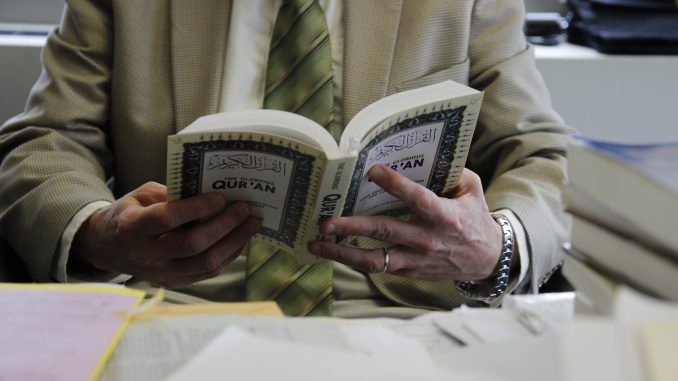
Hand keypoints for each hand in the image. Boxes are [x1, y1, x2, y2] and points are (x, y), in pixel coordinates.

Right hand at [71, 182, 260, 287]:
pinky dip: (228, 254)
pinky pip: (207, 272)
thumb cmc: (130, 214)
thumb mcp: (142, 195)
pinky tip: (240, 239)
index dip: (198, 207)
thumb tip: (209, 192)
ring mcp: (161, 273)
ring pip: (206, 262)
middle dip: (224, 225)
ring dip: (234, 242)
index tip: (220, 197)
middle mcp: (147, 255)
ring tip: (251, 223)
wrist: (108, 247)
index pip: (169, 218)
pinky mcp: (174, 282)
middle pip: (193, 244)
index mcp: (133, 227)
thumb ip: (171, 194)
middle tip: (244, 208)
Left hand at [308, 164, 505, 280]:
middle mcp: (426, 239)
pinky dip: (353, 260)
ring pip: (374, 259)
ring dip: (342, 252)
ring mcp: (415, 259)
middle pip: (385, 231)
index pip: (417, 199)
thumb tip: (427, 152)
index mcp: (444, 215)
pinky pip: (377, 267)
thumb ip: (452, 171)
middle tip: (325, 221)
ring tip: (316, 243)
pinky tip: (332, 251)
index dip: (395, 185)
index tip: (372, 171)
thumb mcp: (472, 189)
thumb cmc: (474, 218)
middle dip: (352, 226)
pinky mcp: (408, 271)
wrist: (486, 259)